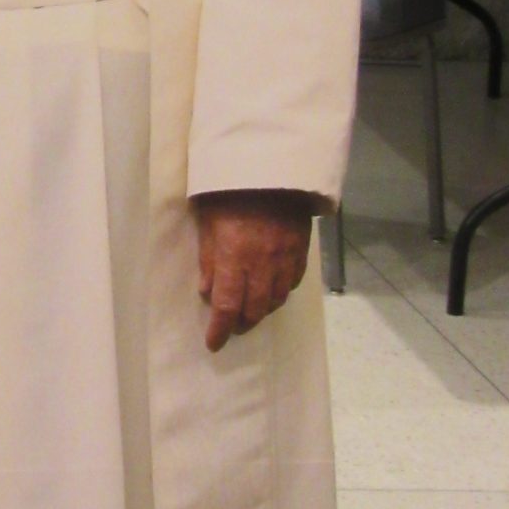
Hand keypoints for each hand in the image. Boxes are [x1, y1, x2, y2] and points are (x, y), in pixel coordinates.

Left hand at [194, 190, 314, 352]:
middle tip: (231, 326)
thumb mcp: (208, 222)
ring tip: (251, 311)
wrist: (272, 165)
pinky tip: (271, 291)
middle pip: (255, 309)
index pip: (226, 306)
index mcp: (234, 257)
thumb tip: (208, 293)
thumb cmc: (229, 191)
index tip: (214, 343)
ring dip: (262, 310)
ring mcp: (285, 258)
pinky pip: (292, 282)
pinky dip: (280, 292)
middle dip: (241, 323)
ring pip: (276, 299)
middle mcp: (262, 264)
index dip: (219, 330)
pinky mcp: (301, 249)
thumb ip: (208, 260)